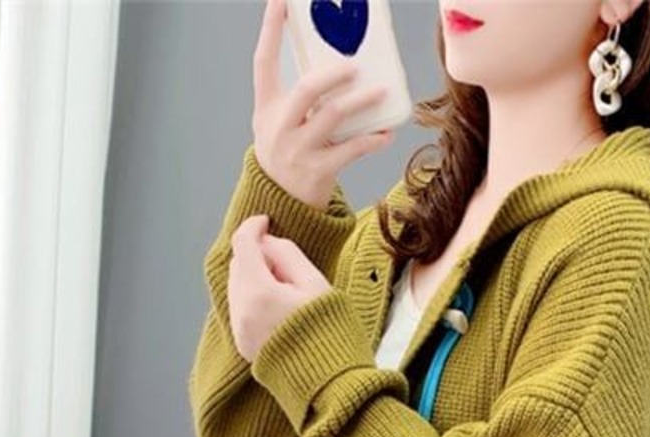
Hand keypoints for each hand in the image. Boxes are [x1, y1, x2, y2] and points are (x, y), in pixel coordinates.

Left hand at [227, 214, 332, 361]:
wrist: (330, 384)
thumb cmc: (330, 332)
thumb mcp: (316, 283)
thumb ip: (288, 254)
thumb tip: (268, 242)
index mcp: (258, 293)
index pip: (243, 244)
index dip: (253, 226)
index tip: (266, 221)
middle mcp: (241, 312)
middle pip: (236, 265)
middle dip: (256, 255)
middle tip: (285, 262)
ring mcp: (239, 331)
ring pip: (236, 287)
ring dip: (254, 277)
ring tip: (286, 288)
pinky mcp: (243, 345)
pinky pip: (240, 308)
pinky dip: (253, 298)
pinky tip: (278, 307)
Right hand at [252, 0, 392, 209]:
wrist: (282, 202)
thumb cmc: (288, 151)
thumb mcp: (280, 122)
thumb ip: (300, 98)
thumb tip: (342, 64)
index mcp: (266, 108)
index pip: (263, 62)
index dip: (270, 29)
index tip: (281, 0)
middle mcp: (279, 127)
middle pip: (306, 91)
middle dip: (333, 75)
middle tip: (355, 67)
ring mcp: (298, 150)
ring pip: (333, 117)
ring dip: (362, 103)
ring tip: (382, 93)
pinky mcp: (318, 171)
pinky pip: (350, 150)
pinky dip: (371, 141)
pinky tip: (386, 133)